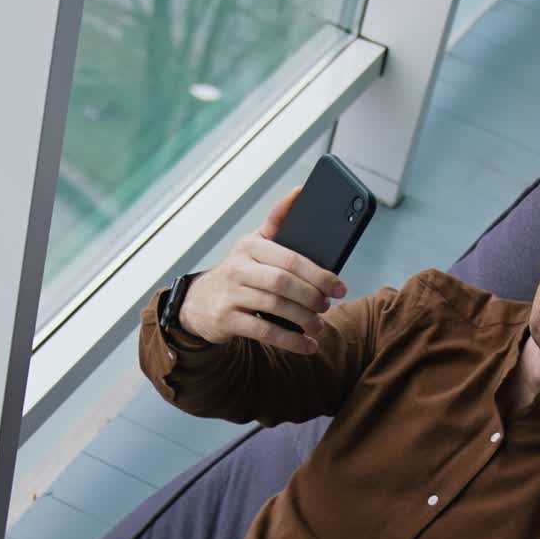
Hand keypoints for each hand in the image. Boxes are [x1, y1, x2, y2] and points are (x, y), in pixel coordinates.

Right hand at [180, 188, 346, 352]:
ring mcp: (230, 294)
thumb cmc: (239, 271)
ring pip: (275, 306)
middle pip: (283, 282)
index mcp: (250, 246)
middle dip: (312, 296)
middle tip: (327, 306)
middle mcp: (237, 268)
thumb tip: (299, 192)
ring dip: (303, 319)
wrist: (200, 302)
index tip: (339, 287)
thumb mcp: (255, 244)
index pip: (290, 258)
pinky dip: (290, 340)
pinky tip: (307, 345)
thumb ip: (277, 221)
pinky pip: (264, 332)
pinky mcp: (226, 320)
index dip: (318, 274)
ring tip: (318, 326)